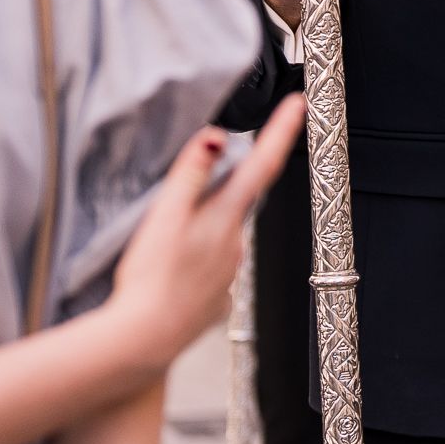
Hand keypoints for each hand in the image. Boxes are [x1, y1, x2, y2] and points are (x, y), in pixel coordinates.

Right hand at [106, 96, 306, 365]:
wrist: (144, 339)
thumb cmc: (149, 278)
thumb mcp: (163, 216)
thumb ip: (191, 173)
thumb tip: (217, 135)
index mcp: (226, 218)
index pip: (262, 164)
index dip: (282, 131)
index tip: (300, 103)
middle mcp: (237, 245)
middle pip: (237, 202)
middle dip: (222, 190)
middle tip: (184, 200)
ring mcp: (229, 275)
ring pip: (222, 236)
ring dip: (204, 231)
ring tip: (165, 245)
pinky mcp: (217, 300)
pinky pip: (211, 270)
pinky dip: (196, 264)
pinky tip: (172, 274)